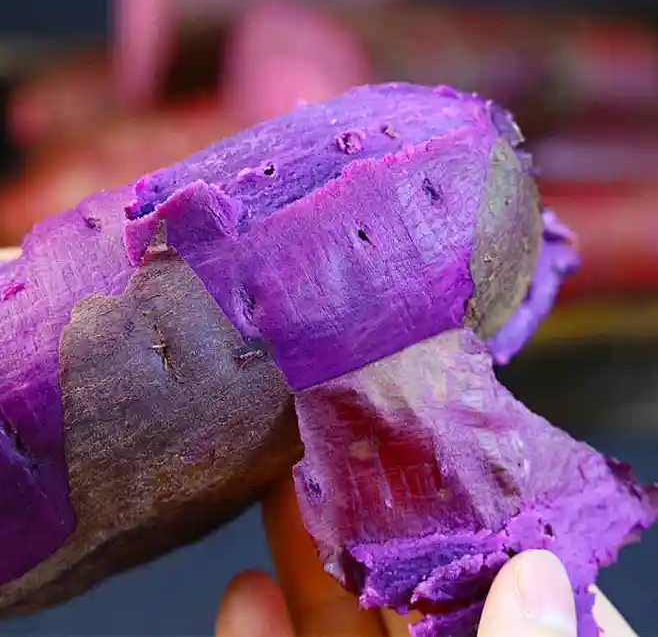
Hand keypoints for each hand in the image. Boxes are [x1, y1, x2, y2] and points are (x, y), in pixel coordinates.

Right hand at [215, 478, 637, 636]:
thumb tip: (537, 571)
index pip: (513, 567)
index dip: (478, 502)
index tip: (435, 437)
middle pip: (411, 577)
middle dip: (370, 505)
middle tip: (332, 431)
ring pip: (340, 615)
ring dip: (307, 553)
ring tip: (276, 482)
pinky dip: (260, 633)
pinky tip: (243, 593)